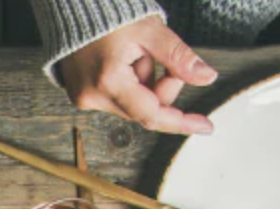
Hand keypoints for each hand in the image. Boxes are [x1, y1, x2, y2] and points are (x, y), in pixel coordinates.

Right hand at [57, 16, 216, 134]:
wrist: (72, 9)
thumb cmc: (109, 14)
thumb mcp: (151, 31)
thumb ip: (178, 58)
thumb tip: (206, 77)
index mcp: (109, 81)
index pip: (152, 113)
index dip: (181, 121)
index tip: (205, 126)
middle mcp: (93, 97)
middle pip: (143, 110)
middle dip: (160, 88)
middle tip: (162, 59)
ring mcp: (84, 99)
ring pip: (131, 105)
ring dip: (142, 83)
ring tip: (133, 53)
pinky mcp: (81, 97)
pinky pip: (116, 99)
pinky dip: (128, 83)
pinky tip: (122, 61)